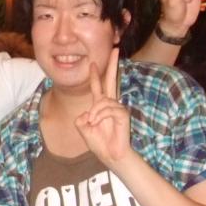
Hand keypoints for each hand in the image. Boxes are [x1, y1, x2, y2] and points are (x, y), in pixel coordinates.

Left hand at [75, 48, 132, 167]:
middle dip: (112, 65)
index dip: (95, 75)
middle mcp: (110, 104)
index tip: (92, 62)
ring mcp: (118, 108)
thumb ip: (81, 119)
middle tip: (115, 49)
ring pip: (102, 101)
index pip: (98, 86)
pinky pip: (109, 109)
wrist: (110, 155)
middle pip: (111, 80)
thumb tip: (88, 113)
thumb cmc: (99, 143)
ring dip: (95, 113)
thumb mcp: (83, 128)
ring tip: (93, 123)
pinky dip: (100, 116)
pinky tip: (99, 123)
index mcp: (100, 106)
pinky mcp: (123, 114)